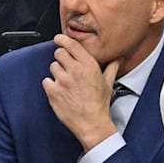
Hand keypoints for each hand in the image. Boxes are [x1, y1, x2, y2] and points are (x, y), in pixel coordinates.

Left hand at [42, 34, 119, 150]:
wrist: (91, 123)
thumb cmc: (99, 105)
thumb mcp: (108, 83)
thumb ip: (111, 67)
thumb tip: (118, 59)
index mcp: (88, 65)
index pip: (71, 45)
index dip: (63, 40)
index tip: (59, 39)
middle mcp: (75, 70)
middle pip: (59, 53)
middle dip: (61, 58)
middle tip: (65, 66)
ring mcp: (62, 81)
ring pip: (52, 66)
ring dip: (56, 72)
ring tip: (65, 83)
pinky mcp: (53, 92)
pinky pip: (46, 81)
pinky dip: (50, 85)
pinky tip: (59, 91)